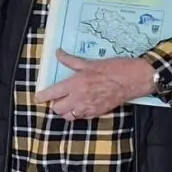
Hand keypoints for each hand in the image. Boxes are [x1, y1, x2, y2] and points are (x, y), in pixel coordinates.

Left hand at [35, 52, 155, 119]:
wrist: (133, 79)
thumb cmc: (113, 69)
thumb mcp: (89, 63)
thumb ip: (70, 60)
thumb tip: (58, 53)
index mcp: (75, 84)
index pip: (52, 94)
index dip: (42, 97)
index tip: (38, 97)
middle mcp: (79, 98)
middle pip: (57, 109)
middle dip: (55, 104)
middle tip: (58, 97)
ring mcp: (88, 108)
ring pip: (67, 116)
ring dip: (66, 111)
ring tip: (69, 102)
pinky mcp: (97, 113)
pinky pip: (81, 118)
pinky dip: (78, 113)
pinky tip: (81, 105)